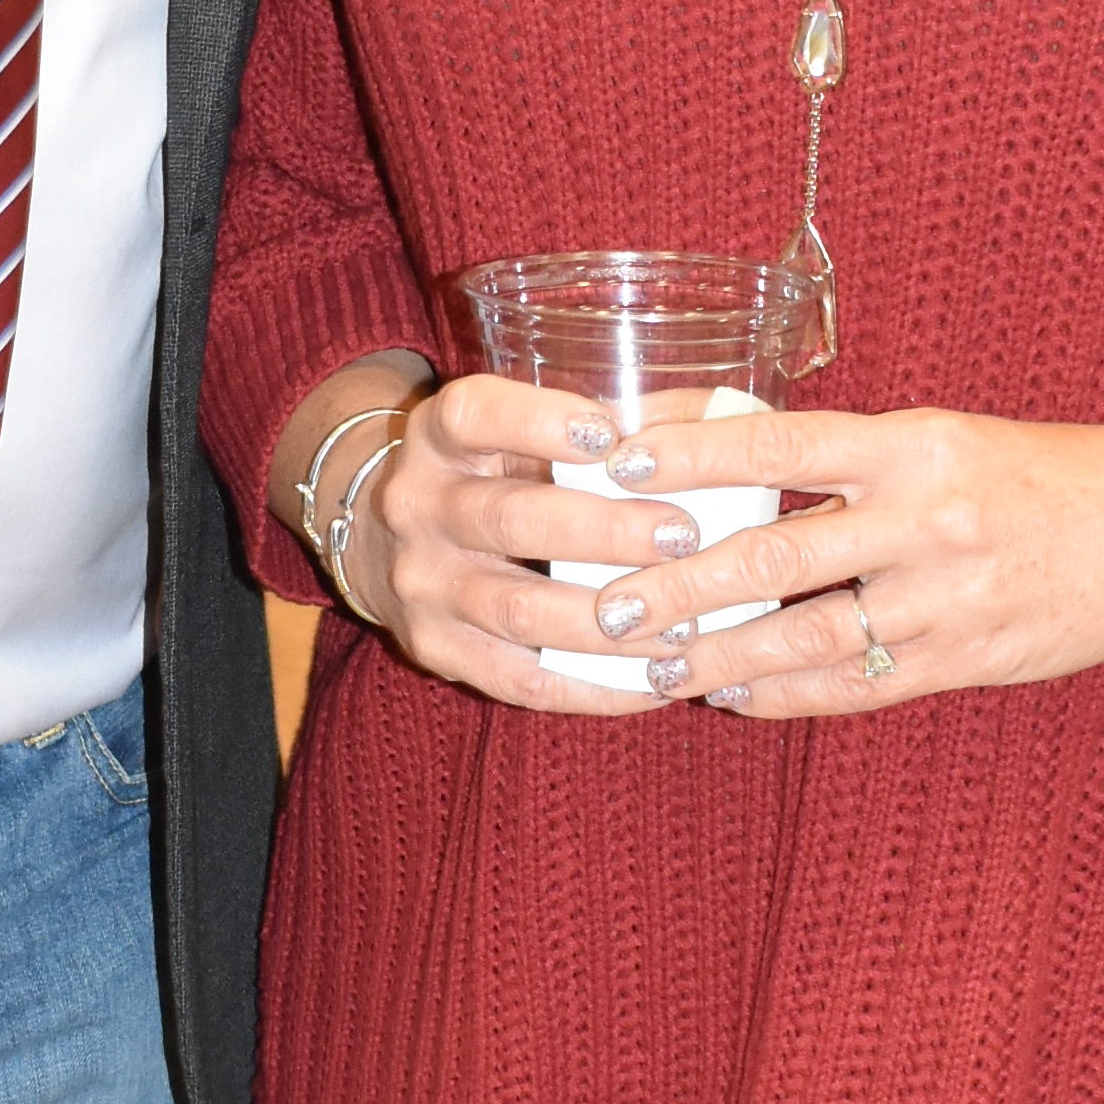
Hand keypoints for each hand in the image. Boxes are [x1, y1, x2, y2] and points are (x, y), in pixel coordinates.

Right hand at [274, 363, 755, 714]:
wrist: (384, 543)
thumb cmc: (490, 474)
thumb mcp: (514, 432)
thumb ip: (597, 426)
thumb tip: (718, 423)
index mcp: (438, 435)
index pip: (474, 416)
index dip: (540, 422)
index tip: (613, 436)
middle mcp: (417, 506)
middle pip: (512, 521)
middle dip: (607, 533)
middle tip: (687, 536)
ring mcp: (421, 585)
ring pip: (522, 611)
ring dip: (613, 625)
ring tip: (687, 627)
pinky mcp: (435, 650)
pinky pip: (522, 681)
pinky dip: (595, 688)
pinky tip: (657, 684)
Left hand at [592, 399, 1103, 717]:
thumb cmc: (1031, 475)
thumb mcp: (941, 436)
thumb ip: (846, 456)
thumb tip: (721, 448)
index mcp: (913, 444)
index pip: (780, 443)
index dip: (692, 454)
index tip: (618, 465)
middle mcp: (925, 518)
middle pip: (776, 553)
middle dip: (681, 585)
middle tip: (608, 608)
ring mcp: (947, 597)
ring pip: (807, 635)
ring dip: (720, 656)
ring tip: (653, 668)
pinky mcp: (966, 660)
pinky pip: (857, 686)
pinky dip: (787, 695)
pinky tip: (733, 697)